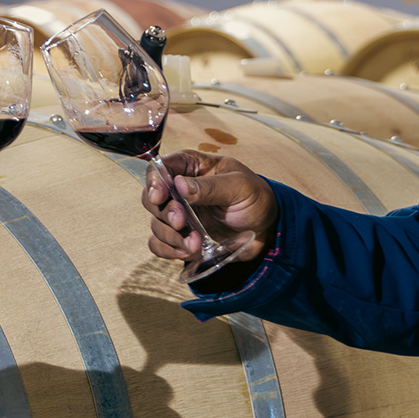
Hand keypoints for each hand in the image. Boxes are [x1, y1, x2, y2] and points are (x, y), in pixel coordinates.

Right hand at [142, 151, 276, 264]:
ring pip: (156, 223)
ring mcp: (181, 215)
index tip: (158, 197)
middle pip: (151, 197)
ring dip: (170, 236)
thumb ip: (211, 186)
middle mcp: (181, 190)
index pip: (162, 166)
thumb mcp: (240, 187)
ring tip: (195, 243)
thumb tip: (179, 185)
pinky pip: (160, 244)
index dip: (154, 180)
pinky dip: (168, 250)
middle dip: (164, 213)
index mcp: (193, 168)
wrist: (267, 230)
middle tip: (181, 222)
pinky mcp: (182, 237)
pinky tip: (188, 251)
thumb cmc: (256, 199)